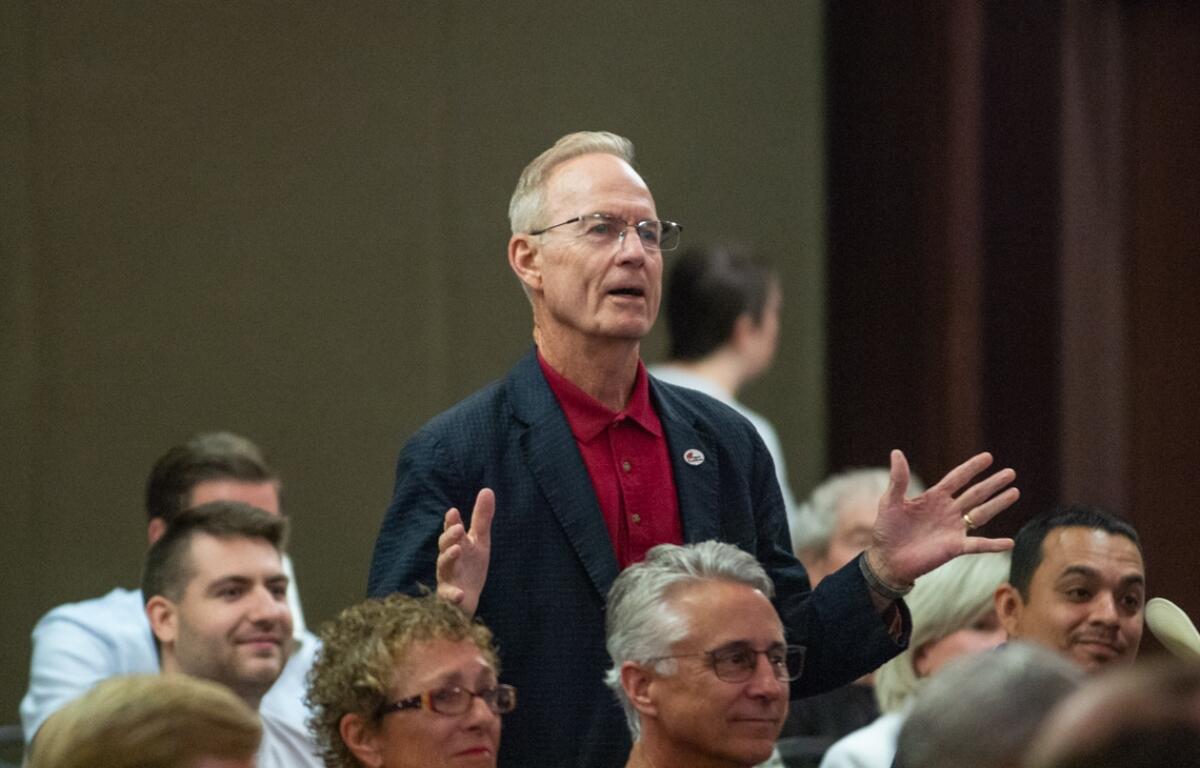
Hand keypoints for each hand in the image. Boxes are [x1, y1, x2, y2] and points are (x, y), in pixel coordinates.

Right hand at [436, 488, 493, 617]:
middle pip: (444, 547)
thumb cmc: (471, 567)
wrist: (467, 600)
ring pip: (443, 568)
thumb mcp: (480, 542)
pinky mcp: (449, 599)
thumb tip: (487, 489)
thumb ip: (482, 518)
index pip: (452, 532)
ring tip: (457, 549)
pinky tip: (459, 595)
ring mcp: (446, 579)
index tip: (454, 512)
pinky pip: (447, 597)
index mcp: (456, 545)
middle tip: (458, 528)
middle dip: (449, 537)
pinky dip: (452, 596)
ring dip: (448, 558)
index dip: (452, 523)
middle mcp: (448, 560)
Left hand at [867, 450, 1017, 587]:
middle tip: (1011, 472)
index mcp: (934, 498)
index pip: (957, 478)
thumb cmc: (886, 530)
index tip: (988, 457)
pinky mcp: (954, 547)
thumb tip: (897, 452)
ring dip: (998, 504)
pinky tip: (1010, 543)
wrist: (886, 559)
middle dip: (992, 483)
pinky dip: (994, 545)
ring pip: (981, 514)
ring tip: (1015, 492)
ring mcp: (953, 529)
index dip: (972, 468)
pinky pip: (978, 544)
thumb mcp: (891, 501)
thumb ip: (898, 479)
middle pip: (975, 494)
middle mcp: (948, 511)